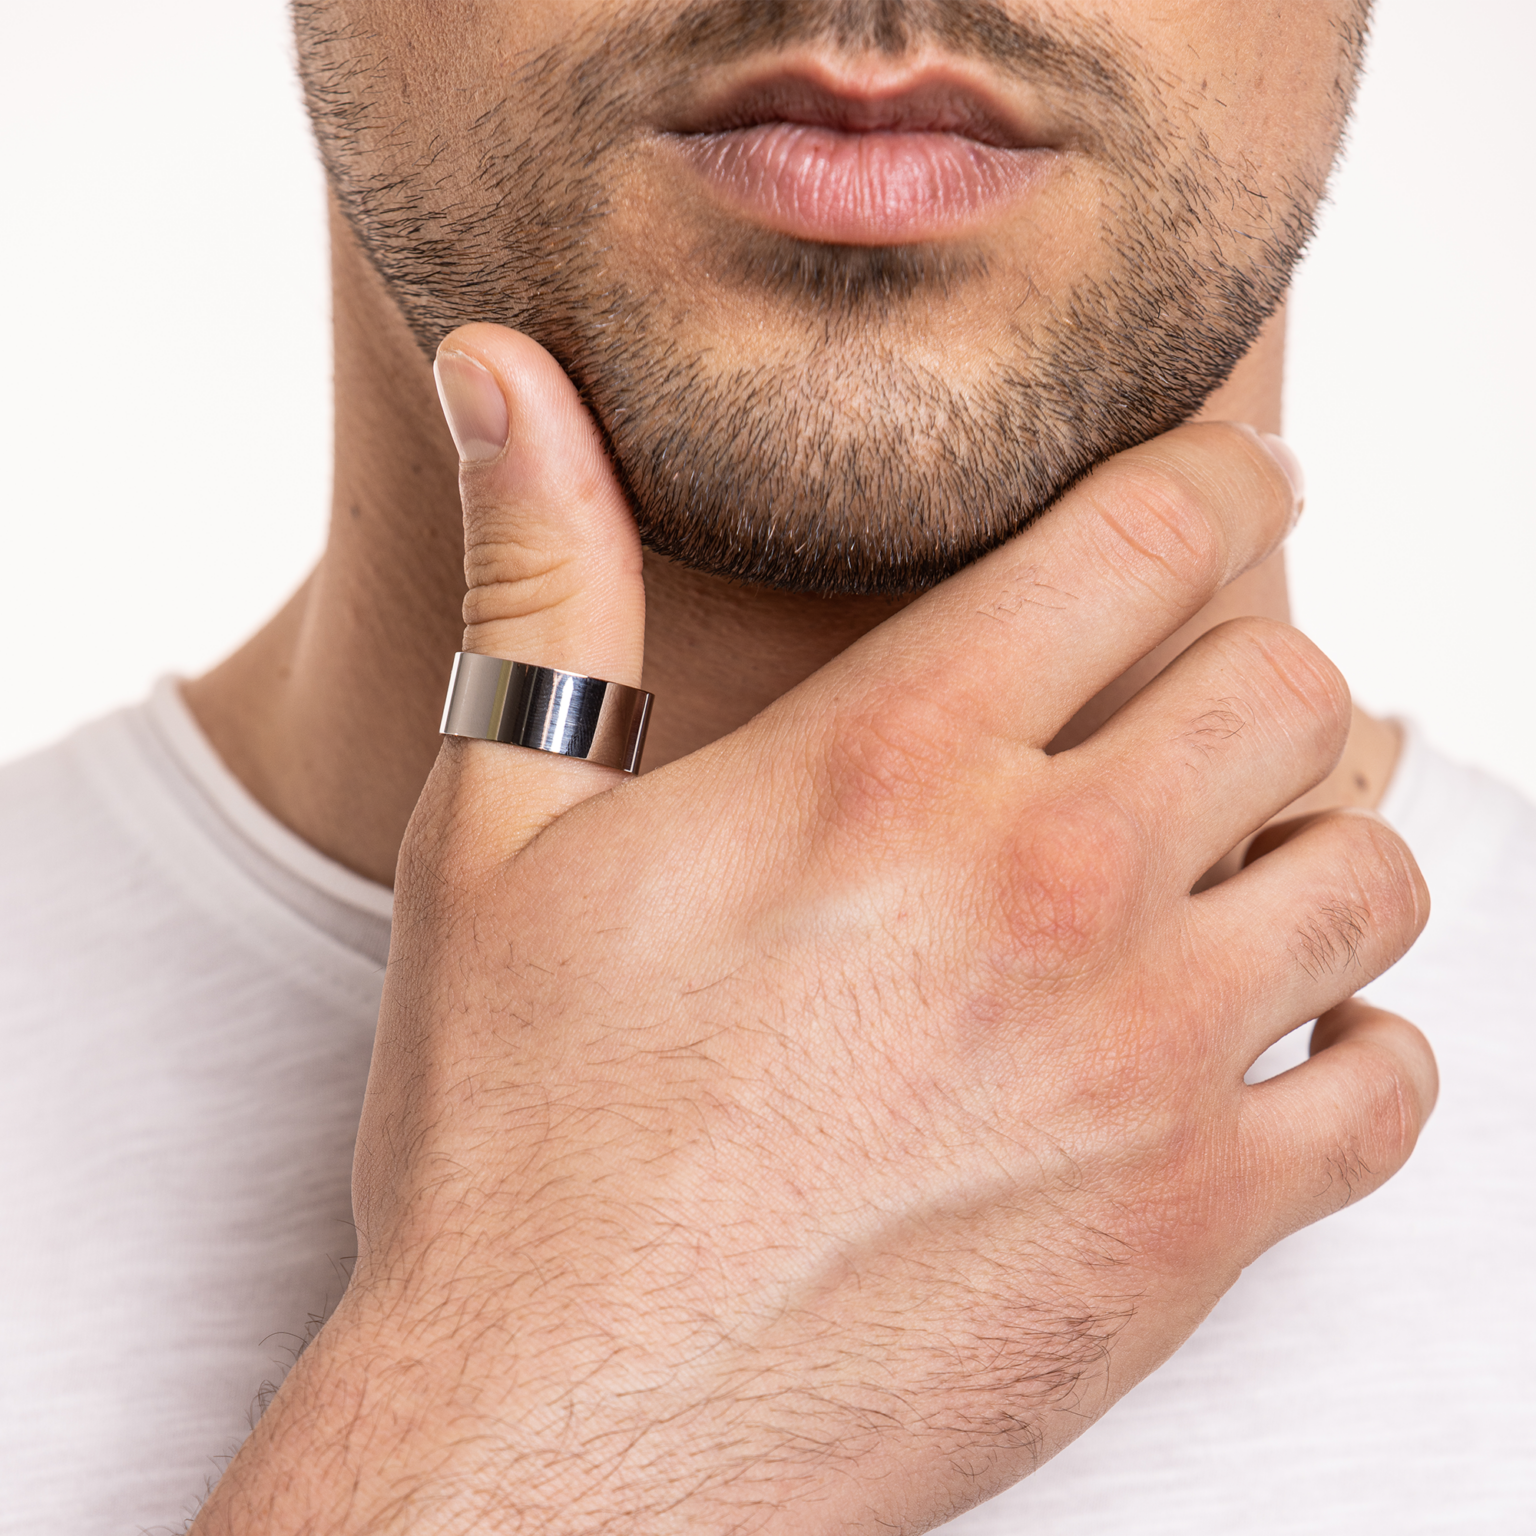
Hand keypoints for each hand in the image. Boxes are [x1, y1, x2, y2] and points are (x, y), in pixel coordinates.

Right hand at [195, 327, 1434, 1533]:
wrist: (555, 1437)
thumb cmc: (513, 1133)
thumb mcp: (497, 829)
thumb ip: (545, 577)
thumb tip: (497, 371)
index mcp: (891, 765)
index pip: (1150, 531)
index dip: (1215, 474)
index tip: (1229, 479)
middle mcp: (1049, 889)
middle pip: (1294, 685)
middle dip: (1258, 665)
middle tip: (1195, 700)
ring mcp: (1142, 1067)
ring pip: (1365, 874)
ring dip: (1313, 844)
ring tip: (1225, 866)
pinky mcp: (1186, 1233)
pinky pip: (1384, 1090)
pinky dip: (1356, 1044)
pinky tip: (1269, 1040)